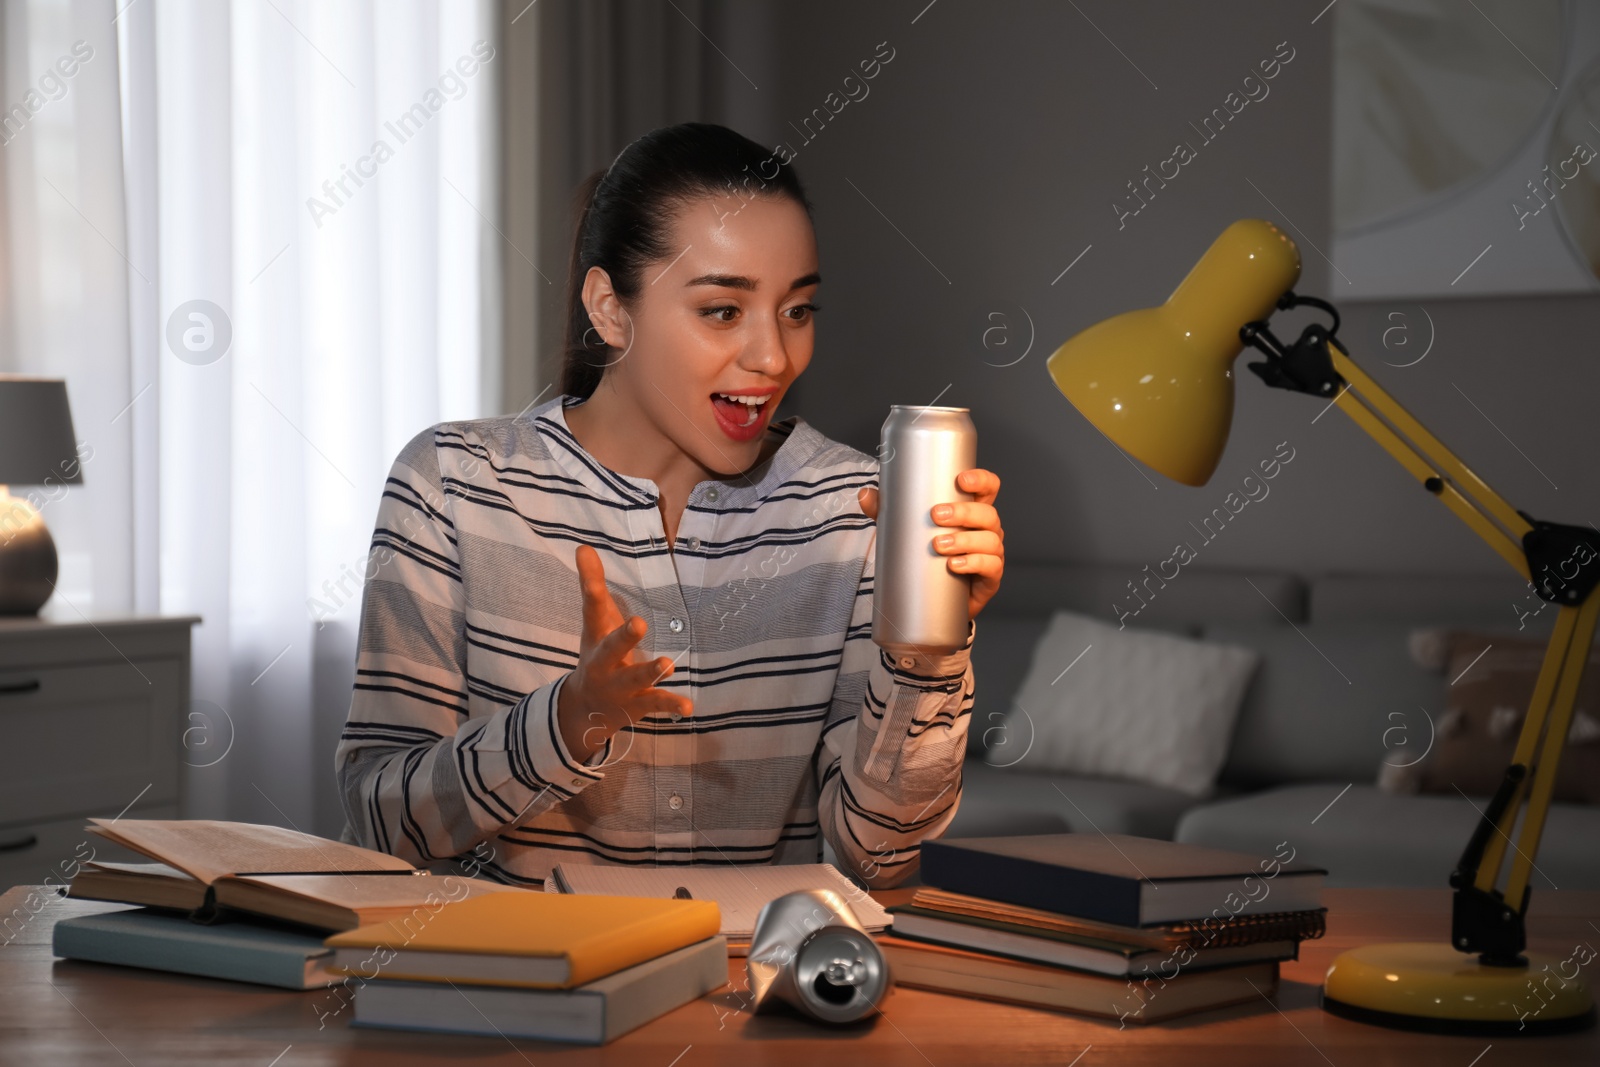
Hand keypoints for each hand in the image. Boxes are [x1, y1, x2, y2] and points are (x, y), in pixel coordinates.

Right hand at [557, 544, 692, 761]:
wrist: (585, 710)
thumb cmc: (597, 653)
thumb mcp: (595, 621)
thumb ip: (593, 584)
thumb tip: (584, 546)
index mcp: (597, 637)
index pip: (593, 610)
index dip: (592, 588)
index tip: (589, 565)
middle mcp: (605, 663)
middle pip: (612, 649)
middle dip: (624, 638)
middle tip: (639, 623)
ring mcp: (621, 686)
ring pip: (637, 678)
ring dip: (651, 672)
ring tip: (669, 664)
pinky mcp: (638, 704)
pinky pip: (656, 703)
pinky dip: (672, 705)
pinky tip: (688, 707)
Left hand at [858, 468, 1004, 619]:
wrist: (935, 598)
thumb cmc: (928, 557)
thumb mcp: (907, 531)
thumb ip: (888, 512)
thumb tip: (866, 494)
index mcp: (972, 512)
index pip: (988, 488)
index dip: (981, 480)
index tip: (962, 480)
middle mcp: (987, 530)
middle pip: (987, 513)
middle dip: (963, 512)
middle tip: (936, 515)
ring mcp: (992, 553)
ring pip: (990, 540)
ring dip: (964, 540)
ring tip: (938, 545)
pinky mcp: (990, 578)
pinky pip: (991, 566)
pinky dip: (974, 563)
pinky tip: (955, 565)